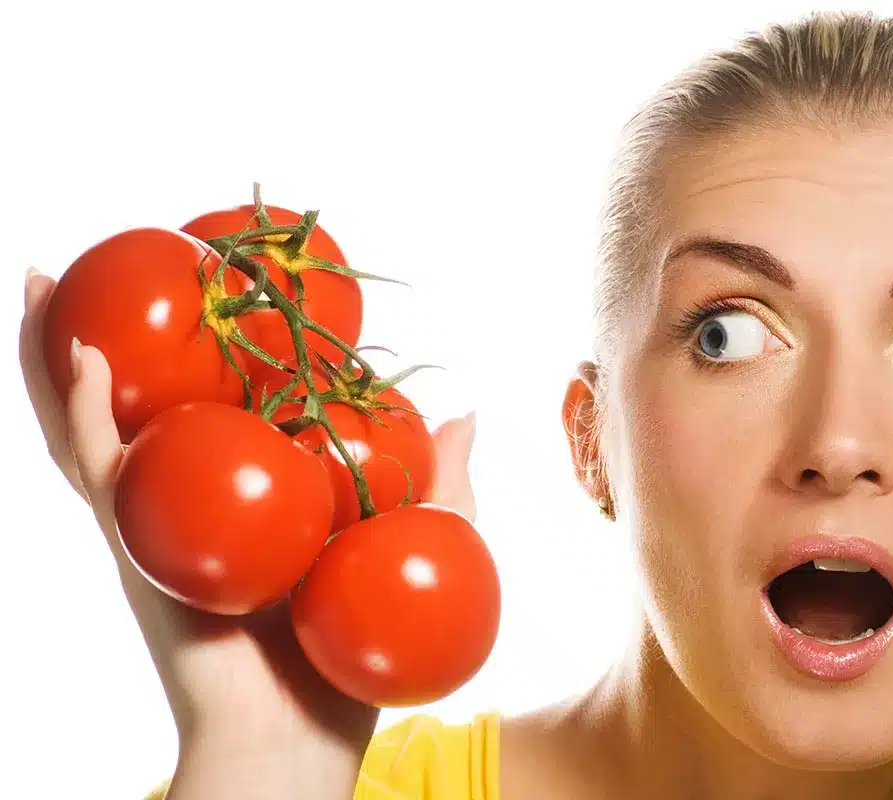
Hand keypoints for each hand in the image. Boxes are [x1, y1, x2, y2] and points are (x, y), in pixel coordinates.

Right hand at [19, 268, 478, 765]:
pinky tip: (78, 359)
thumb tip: (465, 412)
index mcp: (243, 503)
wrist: (299, 749)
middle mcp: (185, 507)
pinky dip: (83, 416)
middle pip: (132, 408)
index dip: (191, 353)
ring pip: (90, 428)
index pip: (209, 412)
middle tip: (82, 270)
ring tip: (42, 283)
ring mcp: (153, 528)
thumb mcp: (412, 552)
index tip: (192, 284)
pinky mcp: (137, 557)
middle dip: (97, 340)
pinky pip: (101, 477)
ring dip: (58, 356)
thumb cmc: (351, 664)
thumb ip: (437, 484)